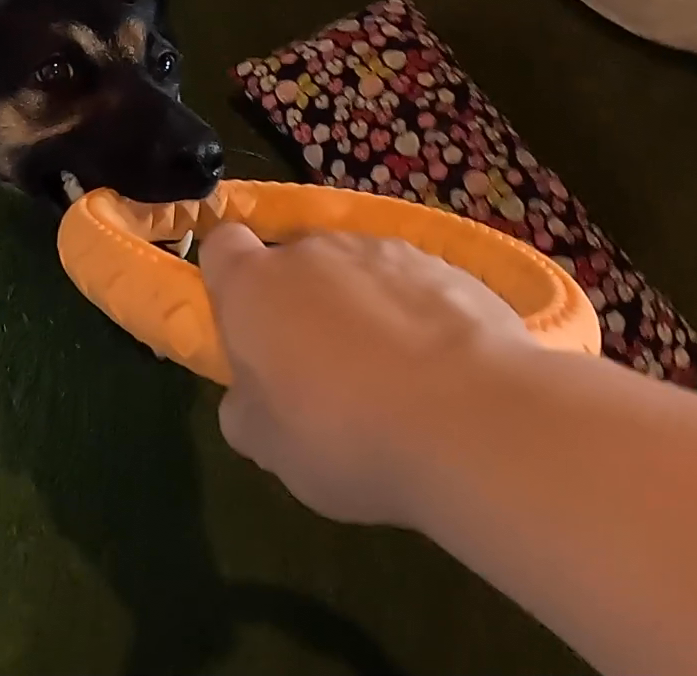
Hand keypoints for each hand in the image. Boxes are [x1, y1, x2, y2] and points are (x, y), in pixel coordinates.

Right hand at [199, 225, 537, 525]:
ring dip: (367, 312)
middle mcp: (320, 251)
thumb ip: (248, 406)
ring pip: (364, 275)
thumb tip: (254, 393)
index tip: (247, 332)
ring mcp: (394, 253)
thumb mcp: (268, 447)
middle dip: (305, 307)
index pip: (222, 249)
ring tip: (397, 384)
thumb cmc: (344, 436)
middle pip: (299, 264)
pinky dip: (423, 322)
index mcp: (256, 286)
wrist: (473, 421)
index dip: (230, 285)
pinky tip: (445, 379)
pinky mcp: (458, 269)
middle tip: (324, 378)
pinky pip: (422, 291)